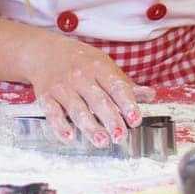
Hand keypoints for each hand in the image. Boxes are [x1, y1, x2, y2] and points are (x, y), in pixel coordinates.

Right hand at [24, 36, 155, 146]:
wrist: (44, 51)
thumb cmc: (80, 61)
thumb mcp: (103, 65)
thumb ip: (124, 84)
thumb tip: (150, 96)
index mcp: (98, 66)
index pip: (116, 86)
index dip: (127, 103)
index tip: (135, 120)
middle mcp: (80, 75)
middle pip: (98, 100)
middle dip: (111, 119)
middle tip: (121, 137)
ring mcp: (62, 86)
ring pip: (77, 109)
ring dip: (90, 127)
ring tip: (102, 141)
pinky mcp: (46, 96)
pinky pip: (52, 113)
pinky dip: (59, 126)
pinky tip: (69, 137)